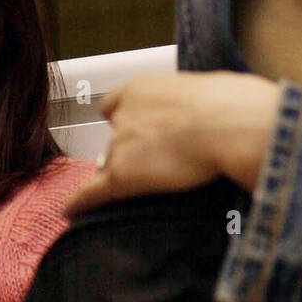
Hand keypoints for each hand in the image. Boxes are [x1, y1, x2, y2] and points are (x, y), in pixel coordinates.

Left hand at [65, 71, 281, 217]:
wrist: (227, 124)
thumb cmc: (230, 105)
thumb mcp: (207, 91)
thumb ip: (192, 103)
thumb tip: (209, 110)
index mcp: (140, 89)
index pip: (113, 105)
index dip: (120, 120)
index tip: (128, 129)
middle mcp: (123, 115)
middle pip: (113, 139)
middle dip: (128, 151)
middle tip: (154, 165)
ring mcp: (120, 144)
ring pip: (111, 165)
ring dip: (123, 175)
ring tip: (144, 188)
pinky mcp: (121, 175)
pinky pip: (93, 191)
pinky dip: (81, 202)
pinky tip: (71, 212)